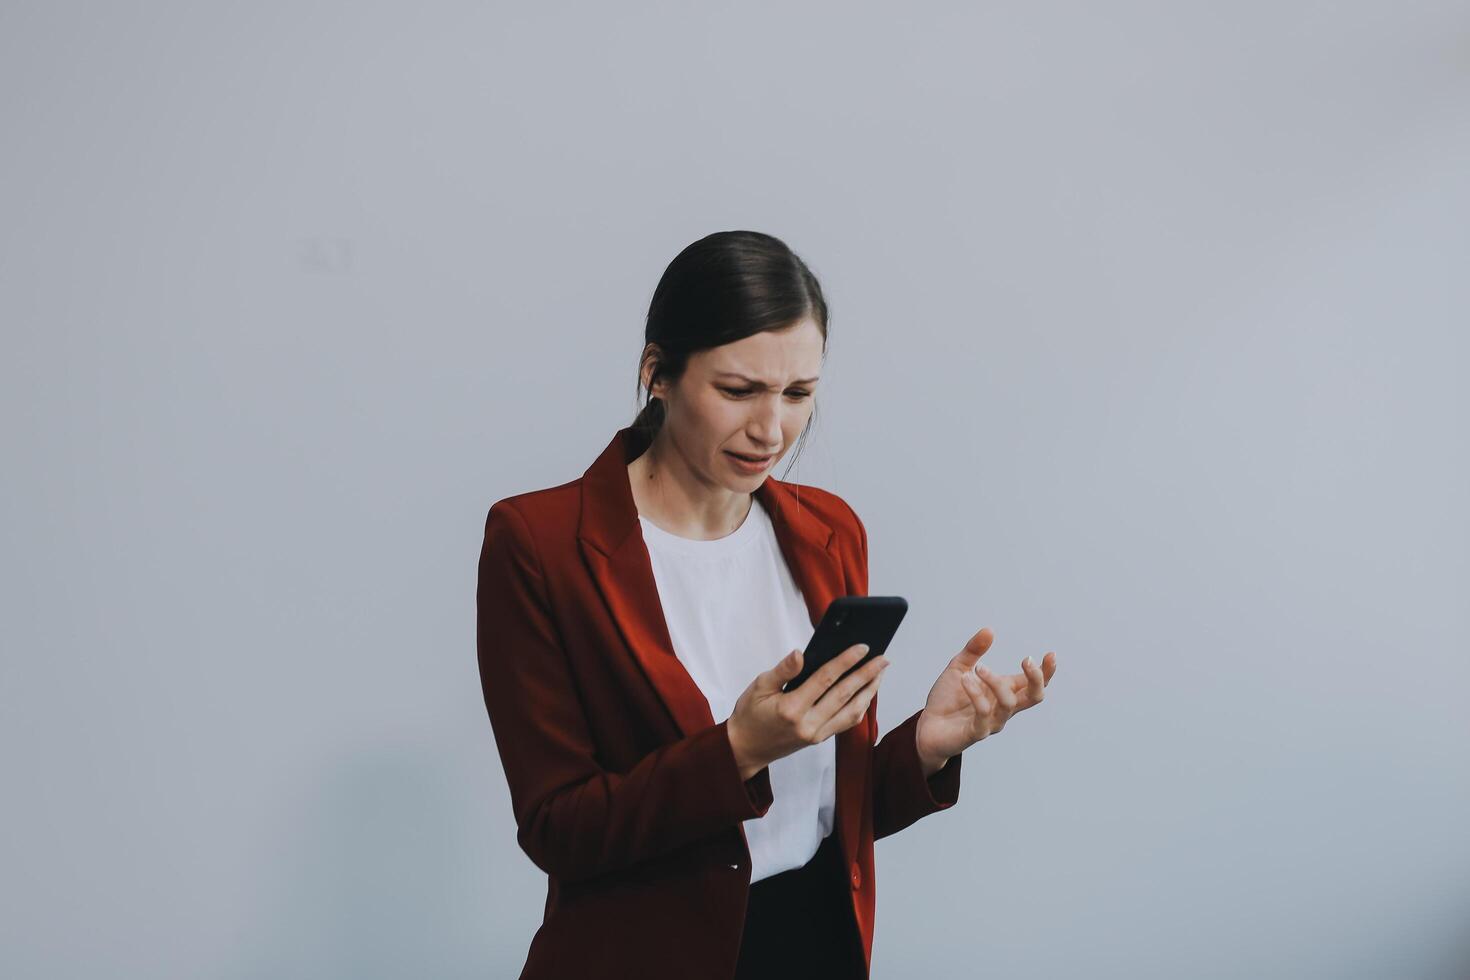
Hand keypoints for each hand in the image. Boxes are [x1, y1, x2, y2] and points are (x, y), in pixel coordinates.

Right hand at [727, 644, 890, 779]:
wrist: (744, 749)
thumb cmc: (750, 715)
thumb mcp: (759, 686)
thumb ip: (783, 670)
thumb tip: (800, 653)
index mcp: (791, 709)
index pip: (825, 680)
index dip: (846, 661)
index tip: (863, 647)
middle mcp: (808, 724)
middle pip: (845, 695)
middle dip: (867, 674)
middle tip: (883, 658)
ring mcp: (816, 735)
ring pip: (852, 712)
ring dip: (869, 691)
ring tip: (880, 673)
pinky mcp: (820, 739)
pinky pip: (847, 722)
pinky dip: (860, 706)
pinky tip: (866, 692)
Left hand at [914, 627, 1055, 772]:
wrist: (926, 727)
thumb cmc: (947, 700)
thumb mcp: (959, 668)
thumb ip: (973, 651)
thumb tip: (989, 630)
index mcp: (1004, 692)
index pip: (1033, 684)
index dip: (1046, 671)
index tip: (1050, 654)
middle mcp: (1003, 708)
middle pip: (1034, 697)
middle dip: (1036, 678)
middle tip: (1025, 660)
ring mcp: (992, 722)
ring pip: (1008, 703)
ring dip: (995, 681)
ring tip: (978, 668)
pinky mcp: (977, 733)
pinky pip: (983, 714)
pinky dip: (976, 693)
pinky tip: (965, 679)